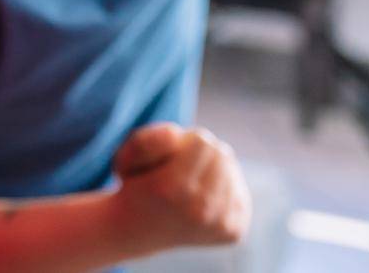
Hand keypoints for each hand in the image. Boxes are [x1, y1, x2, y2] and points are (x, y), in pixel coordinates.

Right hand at [110, 124, 250, 253]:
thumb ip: (153, 138)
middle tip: (182, 167)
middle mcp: (199, 209)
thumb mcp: (128, 155)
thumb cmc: (136, 185)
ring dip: (213, 171)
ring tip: (191, 183)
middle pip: (222, 155)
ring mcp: (219, 225)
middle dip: (203, 153)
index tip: (173, 153)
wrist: (140, 230)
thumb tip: (201, 137)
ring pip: (232, 172)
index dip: (187, 140)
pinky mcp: (233, 233)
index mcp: (172, 188)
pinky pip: (240, 193)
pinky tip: (204, 199)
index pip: (203, 141)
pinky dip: (223, 191)